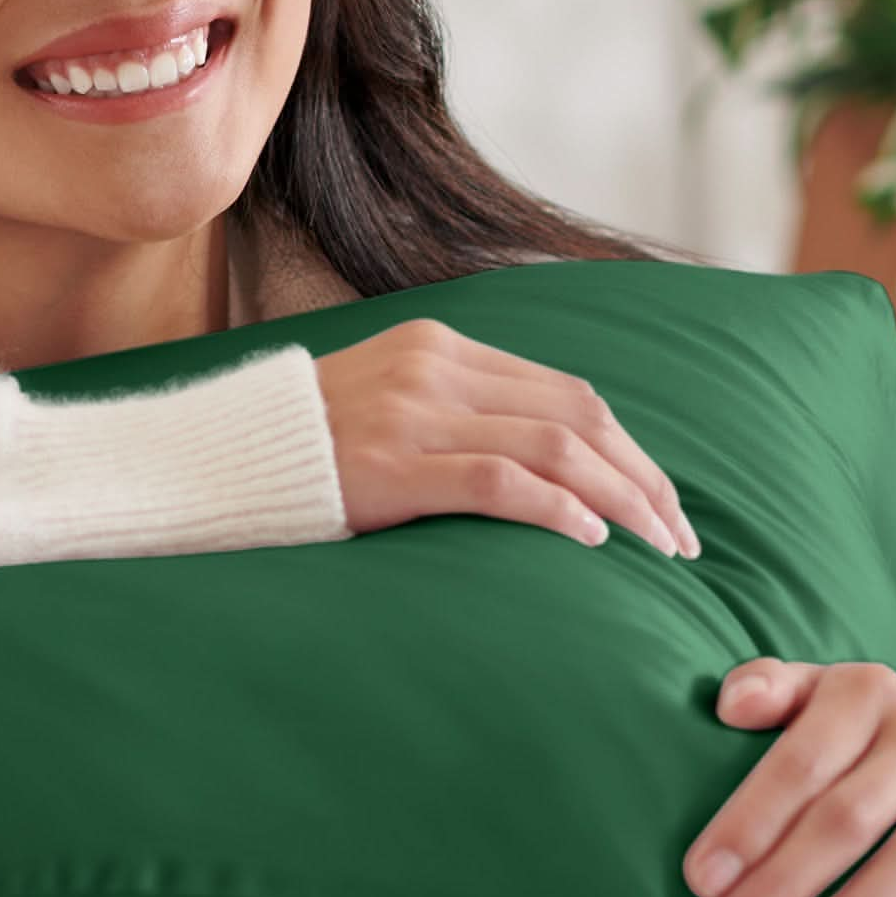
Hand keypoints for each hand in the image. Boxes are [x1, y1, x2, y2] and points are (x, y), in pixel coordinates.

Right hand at [312, 319, 699, 555]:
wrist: (215, 459)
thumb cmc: (307, 451)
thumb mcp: (387, 406)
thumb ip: (457, 414)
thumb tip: (545, 461)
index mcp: (440, 348)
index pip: (567, 392)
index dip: (629, 449)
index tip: (662, 501)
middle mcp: (434, 370)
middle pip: (577, 417)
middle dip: (643, 478)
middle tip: (680, 538)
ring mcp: (412, 414)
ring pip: (554, 447)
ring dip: (621, 500)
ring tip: (657, 547)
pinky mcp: (391, 466)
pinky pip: (498, 482)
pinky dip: (557, 509)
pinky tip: (591, 540)